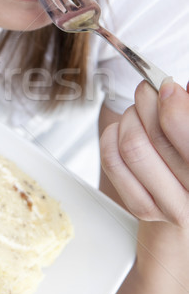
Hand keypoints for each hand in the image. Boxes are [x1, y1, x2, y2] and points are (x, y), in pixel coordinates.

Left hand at [100, 79, 188, 226]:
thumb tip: (178, 88)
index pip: (185, 134)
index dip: (172, 105)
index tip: (166, 86)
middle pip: (155, 136)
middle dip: (146, 102)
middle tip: (149, 91)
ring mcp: (168, 206)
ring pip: (131, 147)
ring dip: (129, 119)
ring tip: (139, 113)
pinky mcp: (143, 208)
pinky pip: (113, 162)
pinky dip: (112, 137)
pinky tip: (123, 130)